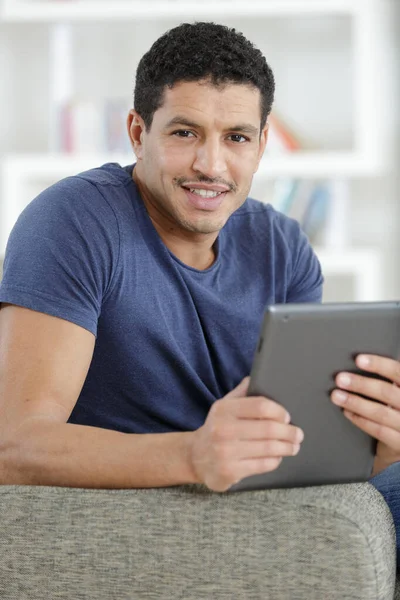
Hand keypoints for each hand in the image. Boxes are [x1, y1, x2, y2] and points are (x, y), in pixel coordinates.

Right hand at [189, 377, 303, 491]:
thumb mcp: (224, 406)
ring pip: (269, 448)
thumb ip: (242, 392)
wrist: (196, 456)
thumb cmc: (217, 428)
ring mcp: (226, 452)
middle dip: (289, 432)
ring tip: (294, 446)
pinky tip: (278, 457)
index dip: (279, 411)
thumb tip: (261, 376)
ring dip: (287, 447)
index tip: (287, 417)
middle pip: (268, 428)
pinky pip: (263, 465)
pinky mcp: (230, 471)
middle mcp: (223, 430)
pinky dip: (276, 460)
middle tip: (298, 434)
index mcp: (224, 409)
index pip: (260, 406)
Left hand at [331, 354, 399, 474]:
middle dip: (361, 384)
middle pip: (387, 393)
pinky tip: (347, 411)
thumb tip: (360, 360)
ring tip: (337, 395)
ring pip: (380, 413)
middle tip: (340, 379)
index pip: (398, 372)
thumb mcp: (399, 388)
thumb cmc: (399, 404)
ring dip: (355, 403)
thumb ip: (391, 378)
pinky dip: (360, 420)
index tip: (358, 360)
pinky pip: (379, 431)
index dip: (379, 365)